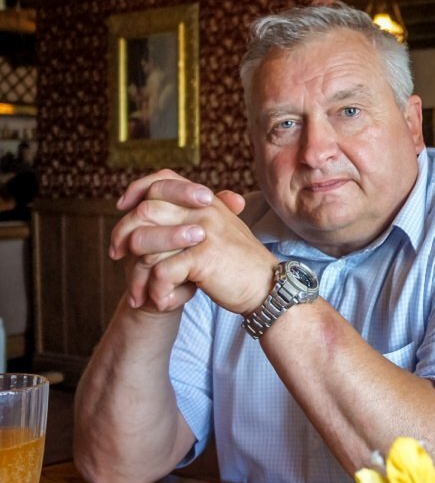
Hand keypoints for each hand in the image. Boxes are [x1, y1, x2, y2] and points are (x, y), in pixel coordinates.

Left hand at [110, 170, 270, 313]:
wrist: (268, 288)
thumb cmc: (240, 264)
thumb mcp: (220, 232)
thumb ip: (193, 219)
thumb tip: (153, 211)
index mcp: (206, 202)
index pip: (162, 180)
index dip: (136, 190)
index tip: (122, 209)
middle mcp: (204, 211)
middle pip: (145, 211)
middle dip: (123, 235)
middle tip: (117, 256)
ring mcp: (204, 233)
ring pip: (146, 242)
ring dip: (136, 271)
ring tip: (140, 290)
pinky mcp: (203, 258)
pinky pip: (162, 271)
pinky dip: (157, 290)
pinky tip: (163, 302)